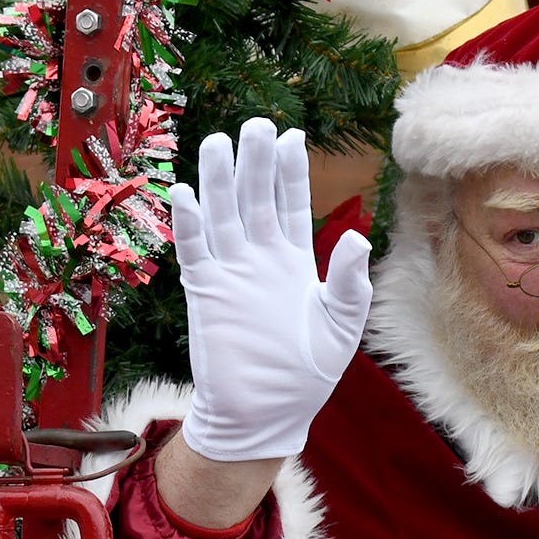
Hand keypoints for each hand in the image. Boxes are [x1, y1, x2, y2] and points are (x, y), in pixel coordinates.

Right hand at [171, 118, 372, 463]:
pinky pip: (194, 251)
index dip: (291, 172)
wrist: (265, 414)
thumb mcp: (341, 326)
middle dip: (255, 162)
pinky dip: (187, 223)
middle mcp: (259, 259)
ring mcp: (230, 273)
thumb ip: (348, 282)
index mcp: (292, 261)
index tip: (293, 137)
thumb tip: (355, 239)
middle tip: (255, 124)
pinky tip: (183, 193)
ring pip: (222, 215)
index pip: (291, 205)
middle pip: (254, 198)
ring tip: (216, 142)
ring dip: (218, 180)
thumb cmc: (307, 372)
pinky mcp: (205, 293)